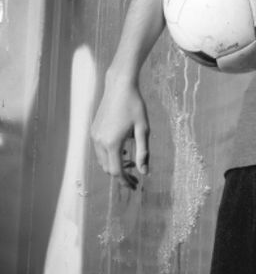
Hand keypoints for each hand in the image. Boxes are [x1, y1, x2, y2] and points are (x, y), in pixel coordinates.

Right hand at [90, 72, 149, 188]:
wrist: (119, 87)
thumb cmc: (135, 106)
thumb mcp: (143, 129)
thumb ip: (143, 152)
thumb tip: (144, 172)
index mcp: (112, 143)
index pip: (116, 171)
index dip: (125, 181)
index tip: (134, 186)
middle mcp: (99, 142)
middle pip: (108, 168)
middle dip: (121, 175)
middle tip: (135, 178)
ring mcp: (94, 136)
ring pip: (102, 161)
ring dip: (114, 165)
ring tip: (130, 163)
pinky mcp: (93, 131)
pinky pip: (99, 150)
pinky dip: (109, 156)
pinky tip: (122, 150)